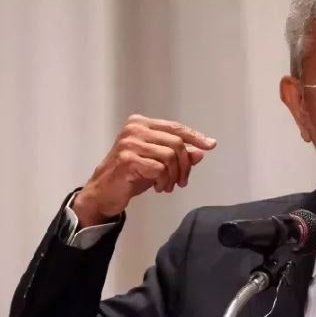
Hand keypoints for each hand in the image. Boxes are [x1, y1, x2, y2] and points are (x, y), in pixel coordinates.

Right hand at [73, 114, 216, 225]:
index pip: (175, 127)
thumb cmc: (130, 175)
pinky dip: (164, 181)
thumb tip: (200, 152)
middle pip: (176, 143)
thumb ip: (178, 156)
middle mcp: (134, 129)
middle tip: (182, 181)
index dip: (195, 137)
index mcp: (141, 124)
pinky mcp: (127, 159)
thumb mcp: (158, 164)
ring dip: (174, 176)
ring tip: (169, 186)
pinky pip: (159, 169)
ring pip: (170, 156)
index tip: (211, 145)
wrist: (104, 192)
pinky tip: (159, 188)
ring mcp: (129, 143)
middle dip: (185, 165)